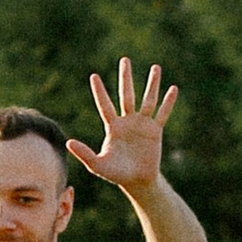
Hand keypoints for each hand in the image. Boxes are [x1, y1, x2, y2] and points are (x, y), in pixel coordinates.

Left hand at [66, 56, 177, 194]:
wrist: (137, 181)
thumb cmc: (116, 174)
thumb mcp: (98, 165)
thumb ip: (84, 153)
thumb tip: (68, 142)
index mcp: (113, 127)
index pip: (105, 105)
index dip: (100, 91)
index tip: (94, 76)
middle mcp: (127, 121)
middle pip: (126, 95)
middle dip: (126, 78)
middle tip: (125, 60)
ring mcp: (142, 124)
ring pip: (147, 100)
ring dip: (152, 84)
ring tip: (156, 67)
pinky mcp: (155, 130)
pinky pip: (162, 114)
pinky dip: (168, 102)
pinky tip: (173, 89)